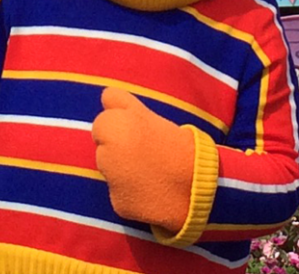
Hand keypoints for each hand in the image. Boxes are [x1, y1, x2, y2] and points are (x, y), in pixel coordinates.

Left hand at [92, 88, 194, 231]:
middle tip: (141, 147)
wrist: (197, 187)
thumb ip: (123, 103)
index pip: (103, 114)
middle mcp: (108, 150)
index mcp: (116, 125)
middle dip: (114, 141)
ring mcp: (111, 179)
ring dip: (119, 165)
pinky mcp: (117, 201)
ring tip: (148, 168)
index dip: (119, 117)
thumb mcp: (151, 116)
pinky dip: (129, 191)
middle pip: (101, 138)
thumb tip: (104, 97)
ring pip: (106, 165)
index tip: (135, 126)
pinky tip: (149, 189)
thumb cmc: (177, 145)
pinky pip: (118, 191)